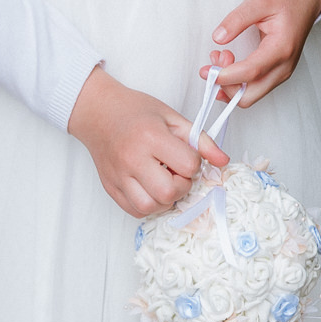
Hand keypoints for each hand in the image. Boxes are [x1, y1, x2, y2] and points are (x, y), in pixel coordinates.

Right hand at [68, 65, 228, 218]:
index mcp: (151, 137)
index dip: (193, 162)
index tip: (186, 155)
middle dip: (182, 185)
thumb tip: (223, 161)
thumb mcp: (172, 117)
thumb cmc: (135, 111)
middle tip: (176, 171)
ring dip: (165, 198)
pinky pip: (135, 210)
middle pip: (169, 192)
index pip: (188, 165)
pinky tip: (150, 187)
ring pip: (151, 206)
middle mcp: (132, 159)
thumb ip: (200, 140)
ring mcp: (119, 176)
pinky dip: (148, 204)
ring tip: (163, 180)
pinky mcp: (110, 188)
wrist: (98, 112)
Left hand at [207, 0, 320, 107]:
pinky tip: (227, 65)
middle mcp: (284, 66)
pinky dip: (236, 82)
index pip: (251, 72)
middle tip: (213, 61)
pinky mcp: (276, 73)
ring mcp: (281, 72)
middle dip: (225, 84)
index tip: (207, 69)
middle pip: (249, 96)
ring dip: (229, 83)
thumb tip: (218, 37)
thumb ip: (237, 19)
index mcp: (282, 48)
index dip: (226, 75)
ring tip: (220, 57)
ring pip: (249, 96)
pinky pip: (253, 89)